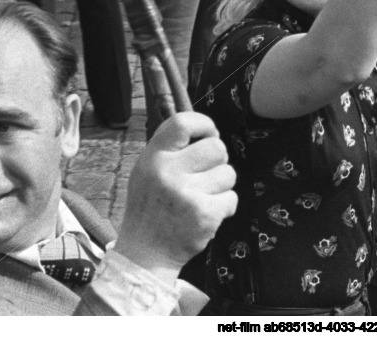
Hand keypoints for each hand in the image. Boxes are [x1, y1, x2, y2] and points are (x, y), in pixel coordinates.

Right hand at [113, 112, 236, 283]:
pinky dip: (224, 206)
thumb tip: (204, 127)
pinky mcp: (203, 214)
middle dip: (219, 159)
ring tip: (204, 196)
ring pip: (228, 173)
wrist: (145, 254)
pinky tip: (207, 213)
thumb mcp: (147, 170)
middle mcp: (167, 173)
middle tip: (207, 173)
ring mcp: (186, 194)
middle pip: (216, 147)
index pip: (183, 122)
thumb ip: (170, 148)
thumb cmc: (151, 207)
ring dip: (222, 185)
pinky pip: (232, 198)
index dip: (204, 124)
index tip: (210, 134)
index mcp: (153, 157)